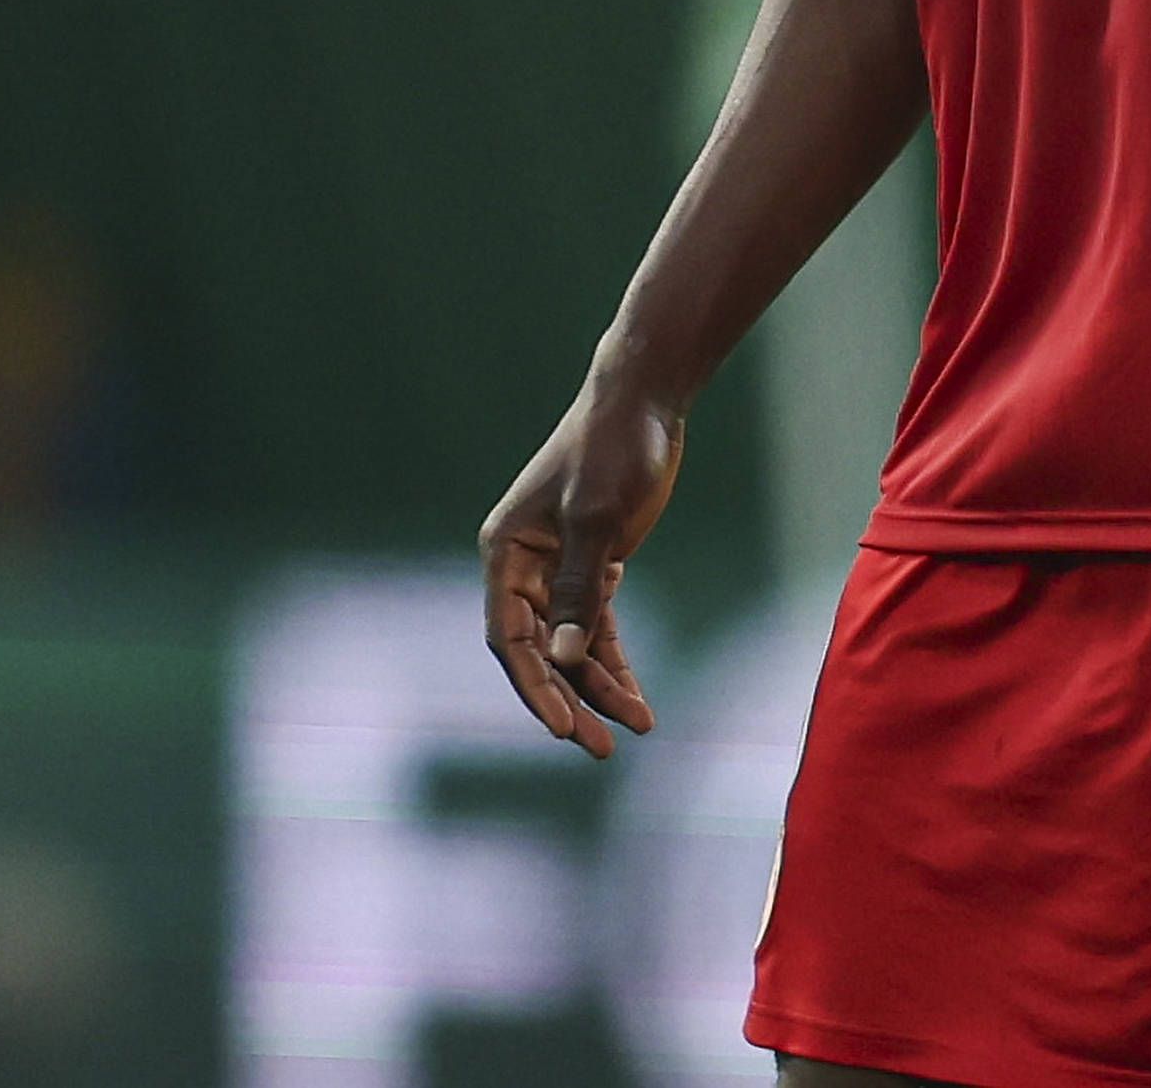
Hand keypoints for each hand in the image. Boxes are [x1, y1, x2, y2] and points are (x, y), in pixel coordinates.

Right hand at [479, 383, 683, 754]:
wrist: (645, 403)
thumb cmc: (611, 449)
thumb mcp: (596, 519)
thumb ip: (579, 589)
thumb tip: (562, 657)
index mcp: (506, 553)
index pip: (509, 638)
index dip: (533, 687)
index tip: (561, 729)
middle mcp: (524, 568)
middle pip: (540, 652)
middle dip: (569, 701)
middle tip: (601, 747)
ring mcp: (559, 571)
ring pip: (571, 648)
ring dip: (599, 688)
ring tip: (636, 727)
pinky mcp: (594, 568)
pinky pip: (597, 629)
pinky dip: (615, 662)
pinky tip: (637, 698)